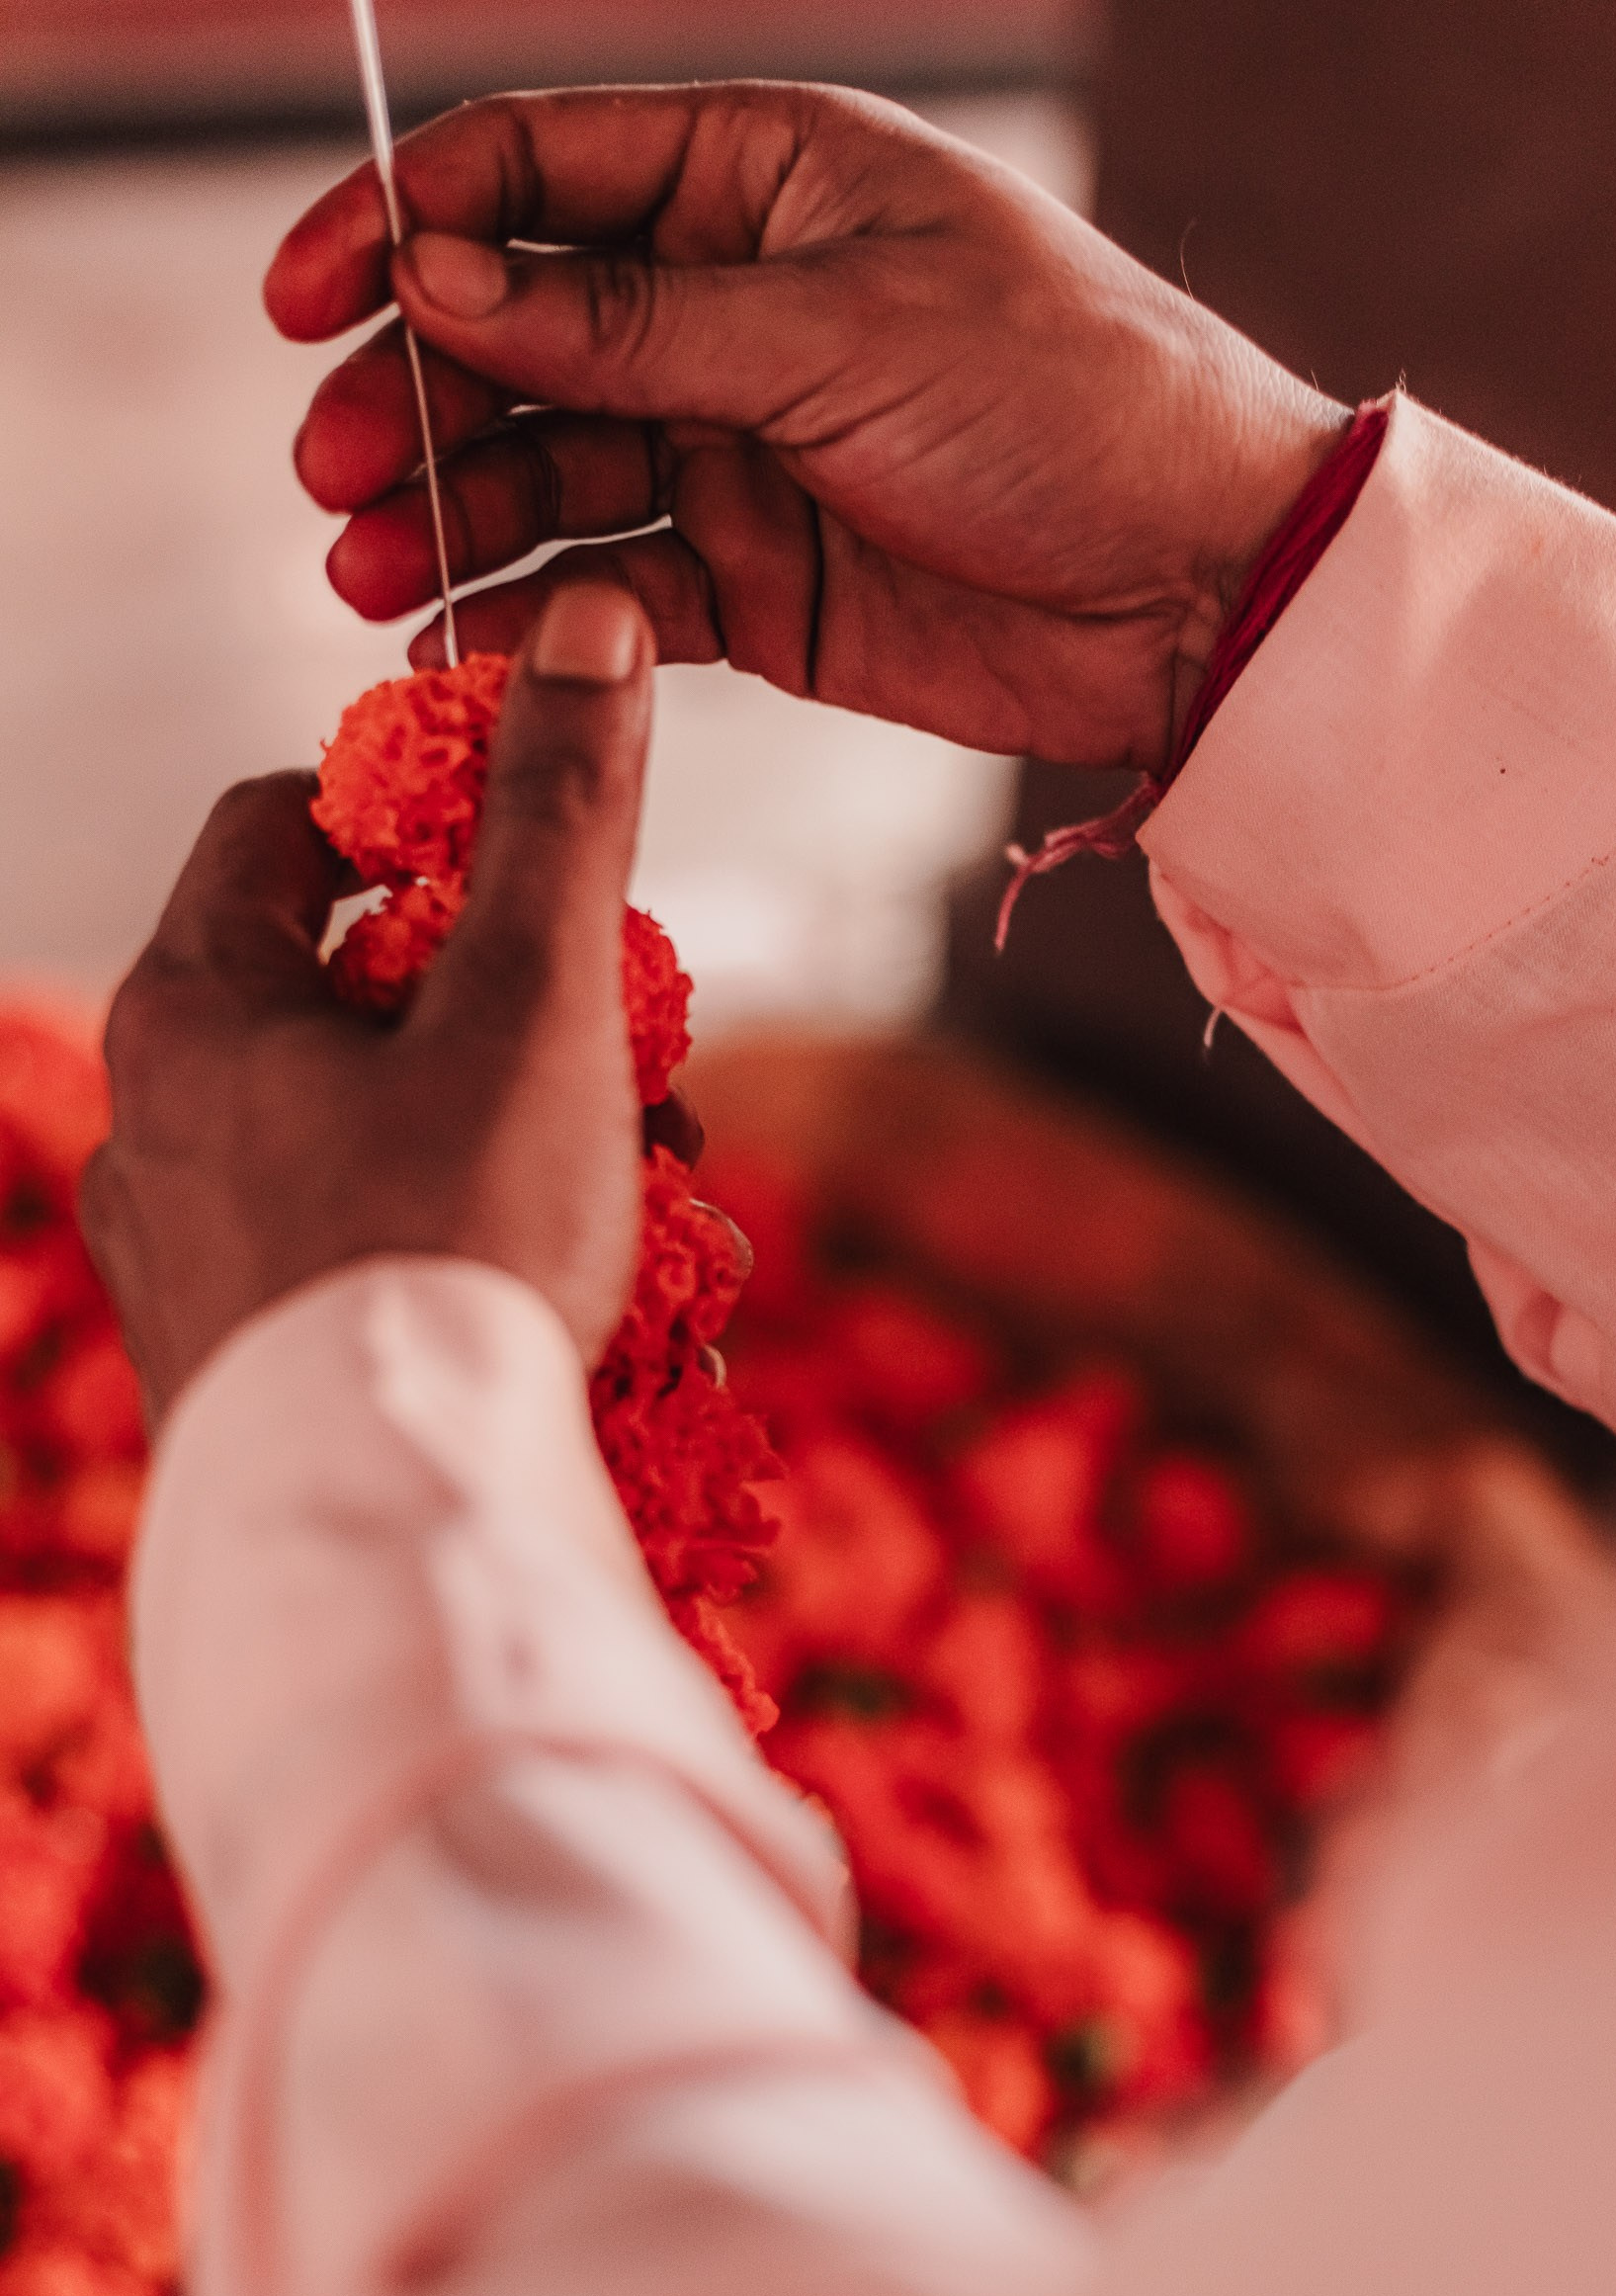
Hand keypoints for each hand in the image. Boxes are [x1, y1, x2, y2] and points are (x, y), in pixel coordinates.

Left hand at [82, 584, 654, 1427]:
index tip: (532, 862)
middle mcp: (151, 1123)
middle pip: (345, 998)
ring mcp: (175, 1258)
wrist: (386, 1532)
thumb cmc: (452, 1253)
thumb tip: (584, 617)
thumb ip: (561, 812)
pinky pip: (351, 1262)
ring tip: (638, 1214)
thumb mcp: (537, 1007)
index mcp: (194, 1007)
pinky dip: (459, 1255)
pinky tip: (566, 1312)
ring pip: (363, 1139)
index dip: (418, 815)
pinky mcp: (221, 1368)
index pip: (281, 828)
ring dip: (509, 1146)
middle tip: (636, 1075)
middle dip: (513, 1018)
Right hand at [268, 85, 1345, 774]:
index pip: (538, 171)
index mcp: (765, 180)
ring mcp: (743, 451)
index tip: (310, 299)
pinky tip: (464, 644)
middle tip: (336, 469)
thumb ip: (633, 321)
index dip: (407, 221)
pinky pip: (617, 592)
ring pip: (553, 473)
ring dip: (455, 518)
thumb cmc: (1068, 400)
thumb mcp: (841, 334)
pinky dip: (541, 616)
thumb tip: (443, 277)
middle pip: (521, 335)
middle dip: (416, 396)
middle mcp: (737, 306)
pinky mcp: (760, 587)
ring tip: (369, 573)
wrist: (1201, 588)